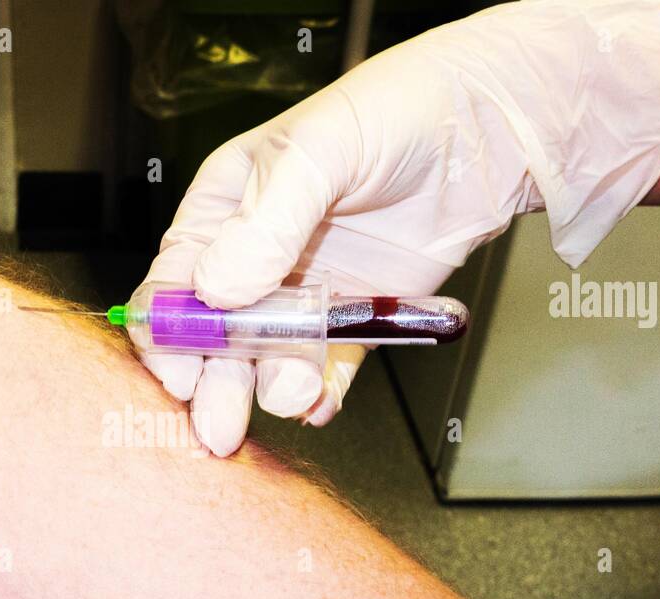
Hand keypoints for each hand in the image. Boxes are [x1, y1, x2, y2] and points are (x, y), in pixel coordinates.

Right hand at [139, 0, 659, 455]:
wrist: (489, 129)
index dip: (170, 332)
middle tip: (220, 425)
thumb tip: (217, 290)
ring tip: (292, 392)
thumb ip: (265, 224)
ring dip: (273, 387)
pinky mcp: (356, 319)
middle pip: (215, 337)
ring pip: (268, 361)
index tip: (180, 370)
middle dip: (213, 383)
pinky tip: (321, 403)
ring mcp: (306, 293)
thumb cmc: (395, 112)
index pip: (175, 282)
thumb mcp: (318, 149)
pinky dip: (320, 394)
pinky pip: (327, 370)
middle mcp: (257, 258)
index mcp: (225, 210)